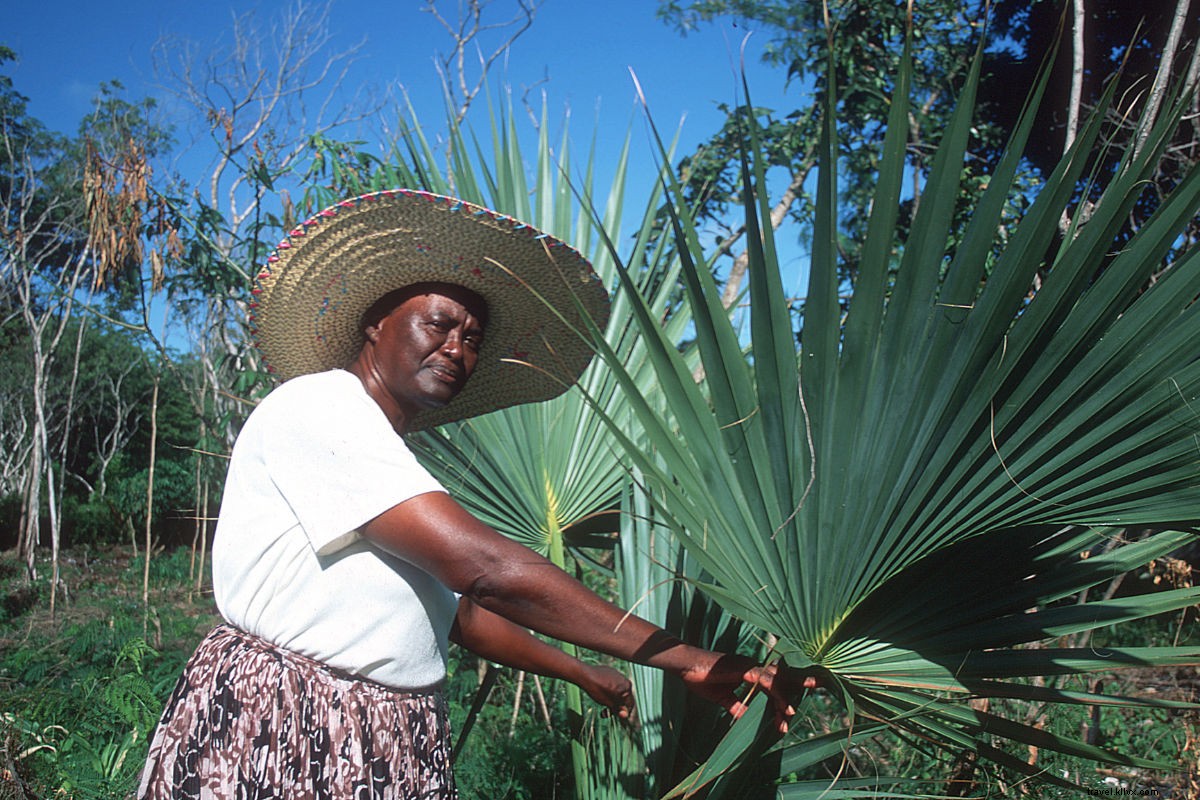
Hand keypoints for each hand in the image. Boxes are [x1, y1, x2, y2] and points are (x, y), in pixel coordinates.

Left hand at [577, 663, 635, 720]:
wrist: (585, 675)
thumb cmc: (597, 689)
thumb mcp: (609, 703)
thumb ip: (618, 709)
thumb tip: (625, 715)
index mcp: (627, 687)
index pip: (630, 704)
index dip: (623, 712)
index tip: (616, 716)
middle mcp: (625, 680)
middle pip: (624, 697)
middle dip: (616, 705)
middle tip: (606, 711)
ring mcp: (618, 675)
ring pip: (618, 691)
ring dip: (612, 698)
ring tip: (602, 703)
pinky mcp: (611, 672)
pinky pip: (613, 683)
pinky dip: (609, 690)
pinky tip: (601, 692)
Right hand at [679, 654, 817, 734]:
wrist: (685, 665)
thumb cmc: (701, 677)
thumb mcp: (722, 697)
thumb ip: (735, 706)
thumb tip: (744, 719)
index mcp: (749, 672)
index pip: (773, 679)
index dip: (788, 687)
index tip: (799, 700)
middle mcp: (752, 667)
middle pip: (781, 676)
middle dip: (800, 681)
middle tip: (819, 685)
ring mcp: (749, 667)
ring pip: (776, 681)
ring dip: (788, 698)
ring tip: (796, 714)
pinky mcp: (743, 669)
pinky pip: (765, 682)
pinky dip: (777, 694)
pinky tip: (785, 706)